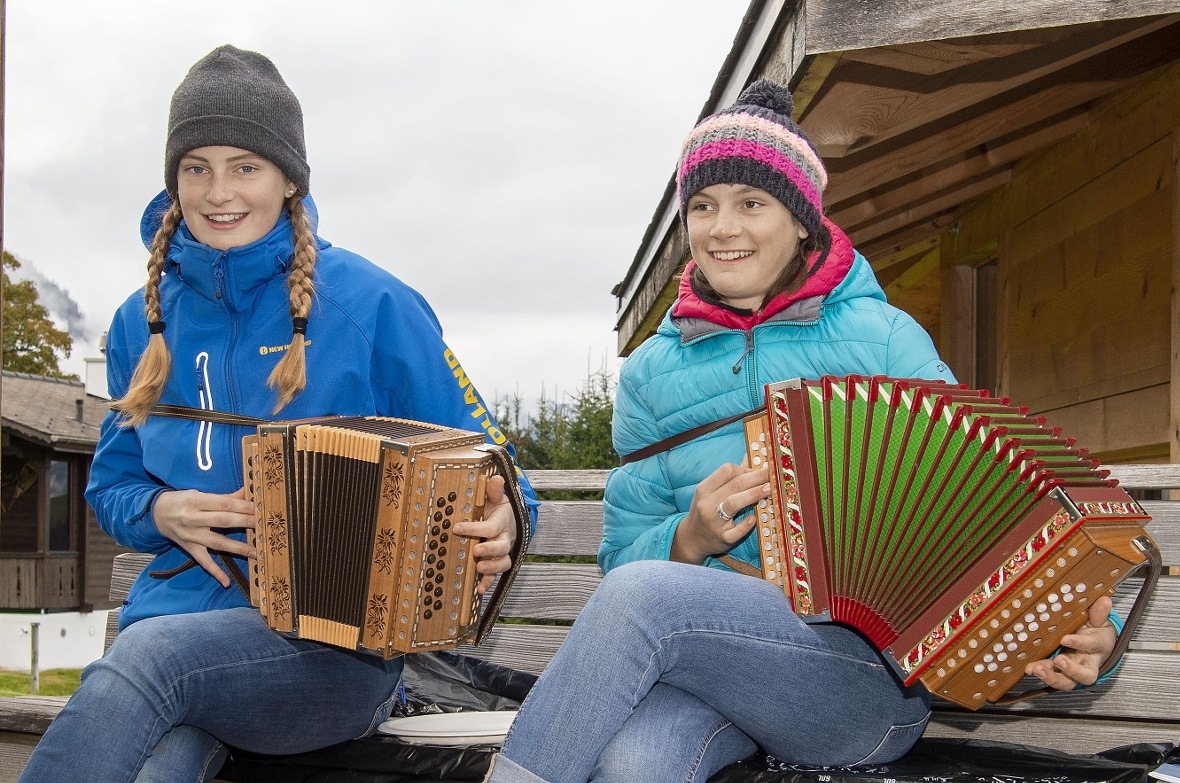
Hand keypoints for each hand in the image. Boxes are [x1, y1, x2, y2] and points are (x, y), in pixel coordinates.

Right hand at [152, 488, 255, 588]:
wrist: (156, 514)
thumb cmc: (182, 501)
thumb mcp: (199, 494)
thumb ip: (224, 497)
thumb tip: (248, 492)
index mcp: (196, 501)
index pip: (224, 504)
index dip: (243, 506)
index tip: (260, 507)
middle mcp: (193, 519)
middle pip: (223, 521)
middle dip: (245, 522)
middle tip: (264, 524)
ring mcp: (191, 536)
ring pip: (218, 542)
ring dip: (238, 548)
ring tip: (257, 552)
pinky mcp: (189, 549)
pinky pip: (204, 562)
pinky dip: (215, 572)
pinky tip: (227, 582)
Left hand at [454, 474, 517, 594]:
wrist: (510, 520)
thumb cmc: (498, 509)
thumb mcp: (496, 497)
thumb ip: (494, 490)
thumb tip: (495, 478)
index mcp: (503, 522)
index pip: (491, 526)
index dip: (475, 528)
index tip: (457, 528)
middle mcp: (505, 538)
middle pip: (502, 547)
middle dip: (490, 550)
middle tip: (476, 551)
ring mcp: (502, 553)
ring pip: (503, 563)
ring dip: (491, 568)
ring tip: (478, 569)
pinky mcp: (497, 562)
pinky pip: (496, 575)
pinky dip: (489, 582)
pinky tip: (479, 590)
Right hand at [671, 461, 770, 564]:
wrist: (691, 539)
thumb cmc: (706, 511)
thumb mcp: (711, 492)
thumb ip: (731, 475)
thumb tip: (750, 453)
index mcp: (704, 489)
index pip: (726, 470)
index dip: (747, 468)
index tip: (761, 470)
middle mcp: (706, 503)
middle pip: (734, 485)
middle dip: (756, 477)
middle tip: (774, 474)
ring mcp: (713, 522)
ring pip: (733, 503)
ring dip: (754, 494)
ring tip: (771, 489)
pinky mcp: (722, 538)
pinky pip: (735, 531)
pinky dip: (745, 524)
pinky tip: (754, 518)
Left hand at [1024, 595, 1117, 689]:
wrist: (1096, 644)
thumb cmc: (1096, 632)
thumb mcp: (1099, 620)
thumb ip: (1099, 612)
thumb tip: (1104, 600)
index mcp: (1098, 647)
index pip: (1092, 645)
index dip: (1079, 643)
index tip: (1065, 638)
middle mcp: (1087, 662)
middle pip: (1084, 675)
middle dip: (1071, 670)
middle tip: (1058, 661)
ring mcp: (1074, 670)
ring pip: (1067, 682)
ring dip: (1051, 677)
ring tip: (1036, 669)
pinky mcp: (1061, 672)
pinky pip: (1052, 677)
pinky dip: (1041, 674)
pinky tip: (1029, 669)